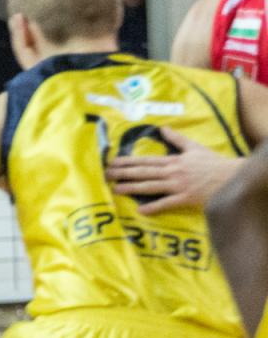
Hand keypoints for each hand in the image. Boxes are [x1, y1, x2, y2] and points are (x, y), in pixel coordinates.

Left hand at [107, 127, 240, 214]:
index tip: (112, 162)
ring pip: (151, 187)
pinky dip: (154, 207)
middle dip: (124, 173)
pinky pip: (167, 203)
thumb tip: (163, 128)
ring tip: (116, 190)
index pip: (146, 161)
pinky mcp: (185, 198)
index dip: (128, 161)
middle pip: (144, 172)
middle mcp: (173, 172)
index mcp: (173, 161)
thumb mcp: (194, 147)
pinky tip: (141, 210)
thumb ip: (177, 139)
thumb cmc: (212, 163)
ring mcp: (178, 185)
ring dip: (133, 188)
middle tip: (105, 174)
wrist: (231, 176)